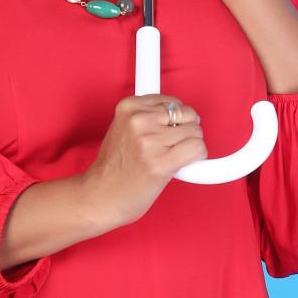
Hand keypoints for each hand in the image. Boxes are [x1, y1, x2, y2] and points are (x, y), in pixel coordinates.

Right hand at [80, 92, 207, 227]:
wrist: (100, 196)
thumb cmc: (115, 166)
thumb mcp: (124, 128)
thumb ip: (150, 118)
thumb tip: (186, 116)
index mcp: (128, 107)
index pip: (173, 101)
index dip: (176, 119)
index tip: (171, 130)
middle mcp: (138, 121)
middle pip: (187, 114)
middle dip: (186, 130)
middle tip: (171, 147)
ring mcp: (149, 142)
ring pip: (195, 132)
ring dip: (191, 146)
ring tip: (170, 157)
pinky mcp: (160, 163)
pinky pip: (197, 149)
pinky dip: (197, 157)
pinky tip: (182, 165)